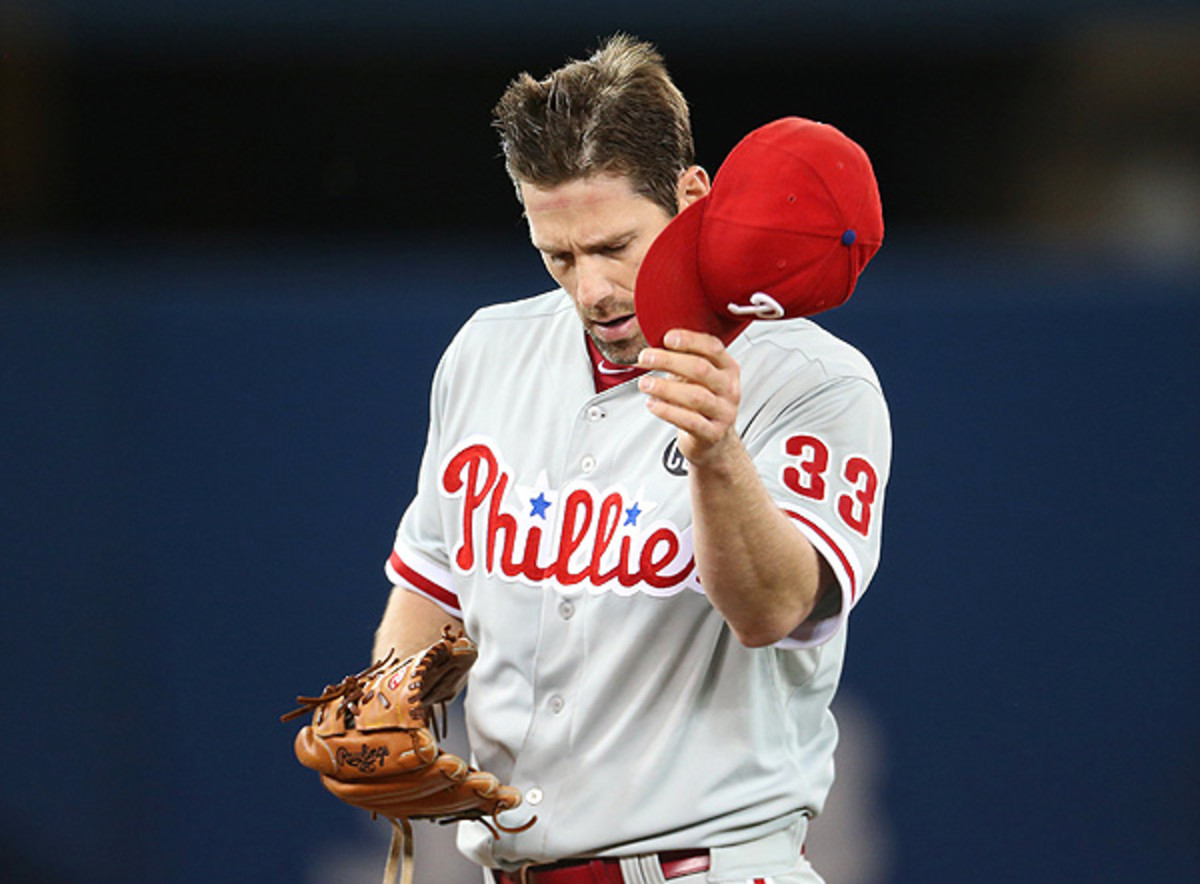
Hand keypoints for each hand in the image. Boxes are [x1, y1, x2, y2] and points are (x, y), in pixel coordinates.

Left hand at [636, 329, 740, 466]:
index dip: (690, 340)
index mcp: (728, 369)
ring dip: (665, 387)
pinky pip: (690, 421)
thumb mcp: (697, 378)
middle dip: (669, 361)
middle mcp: (729, 388)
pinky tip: (653, 404)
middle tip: (646, 358)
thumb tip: (654, 347)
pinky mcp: (713, 433)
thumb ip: (683, 361)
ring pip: (696, 396)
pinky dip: (668, 411)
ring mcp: (724, 412)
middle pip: (701, 369)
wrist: (713, 439)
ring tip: (645, 383)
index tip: (667, 338)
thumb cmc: (701, 403)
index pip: (713, 347)